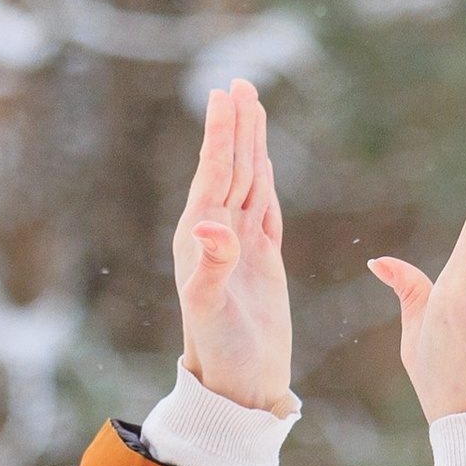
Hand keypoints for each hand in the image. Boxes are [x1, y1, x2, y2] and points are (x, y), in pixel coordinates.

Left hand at [174, 78, 291, 413]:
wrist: (240, 383)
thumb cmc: (221, 351)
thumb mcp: (212, 309)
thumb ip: (212, 266)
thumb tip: (211, 223)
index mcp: (199, 237)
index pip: (214, 173)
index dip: (222, 133)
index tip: (225, 94)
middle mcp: (216, 234)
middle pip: (231, 166)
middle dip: (236, 125)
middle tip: (239, 82)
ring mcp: (240, 245)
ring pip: (248, 180)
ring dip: (251, 144)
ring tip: (252, 107)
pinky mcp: (262, 259)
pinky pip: (264, 206)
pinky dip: (266, 179)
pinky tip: (264, 161)